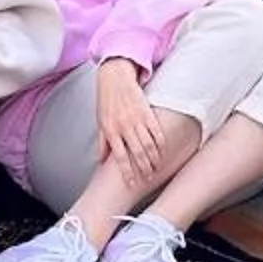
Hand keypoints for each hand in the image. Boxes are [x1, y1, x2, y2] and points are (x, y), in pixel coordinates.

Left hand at [95, 59, 164, 179]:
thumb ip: (102, 142)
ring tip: (157, 169)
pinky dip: (161, 144)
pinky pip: (157, 132)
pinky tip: (163, 152)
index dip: (127, 172)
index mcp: (111, 130)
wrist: (115, 78)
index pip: (120, 157)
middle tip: (148, 179)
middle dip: (143, 169)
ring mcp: (137, 119)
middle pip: (137, 153)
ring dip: (154, 159)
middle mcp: (124, 126)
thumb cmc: (105, 101)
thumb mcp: (100, 122)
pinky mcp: (147, 112)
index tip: (132, 183)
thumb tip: (101, 162)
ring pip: (149, 145)